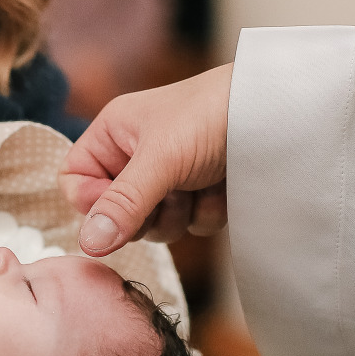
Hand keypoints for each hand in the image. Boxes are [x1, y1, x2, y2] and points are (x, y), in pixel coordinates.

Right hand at [60, 63, 232, 256]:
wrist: (279, 111)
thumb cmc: (212, 115)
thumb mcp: (161, 158)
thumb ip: (123, 203)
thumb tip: (87, 244)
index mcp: (114, 134)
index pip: (75, 181)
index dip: (90, 202)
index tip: (116, 212)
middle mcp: (137, 155)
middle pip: (116, 213)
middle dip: (144, 214)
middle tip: (166, 196)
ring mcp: (170, 176)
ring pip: (156, 225)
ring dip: (180, 214)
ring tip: (200, 182)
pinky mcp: (201, 191)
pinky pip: (190, 225)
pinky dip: (207, 212)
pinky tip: (222, 186)